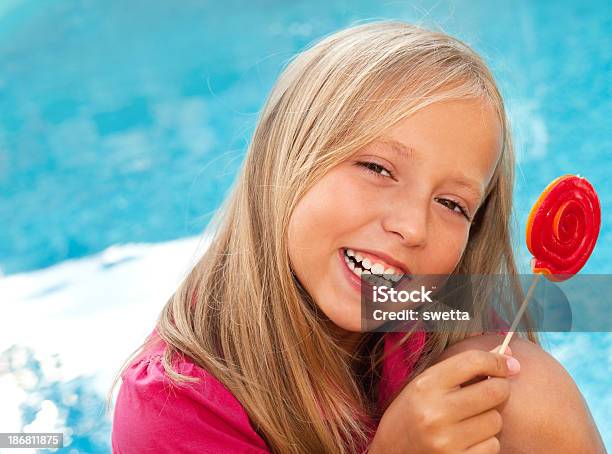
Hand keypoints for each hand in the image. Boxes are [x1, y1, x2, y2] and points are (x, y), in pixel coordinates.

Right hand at [369, 345, 519, 452]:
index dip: (497, 360)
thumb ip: (460, 370)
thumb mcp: (424, 386)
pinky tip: (468, 440)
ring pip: (496, 420)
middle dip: (500, 388)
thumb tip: (507, 353)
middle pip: (494, 391)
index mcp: (425, 386)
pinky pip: (493, 445)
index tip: (508, 364)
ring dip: (490, 418)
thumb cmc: (409, 416)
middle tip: (493, 391)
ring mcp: (447, 440)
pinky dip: (486, 441)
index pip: (473, 362)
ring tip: (471, 420)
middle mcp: (436, 412)